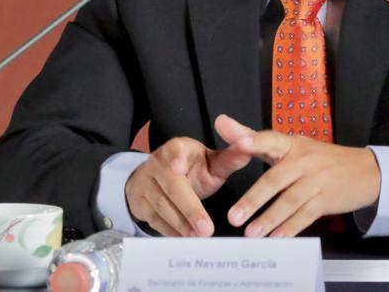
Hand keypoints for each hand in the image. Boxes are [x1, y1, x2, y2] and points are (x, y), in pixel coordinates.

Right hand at [125, 132, 253, 236]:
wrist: (157, 178)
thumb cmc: (192, 169)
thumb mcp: (210, 161)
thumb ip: (229, 158)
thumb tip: (249, 148)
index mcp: (177, 148)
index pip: (175, 150)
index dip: (176, 159)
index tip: (178, 168)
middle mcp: (157, 164)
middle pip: (172, 186)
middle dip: (190, 208)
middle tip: (207, 229)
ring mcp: (145, 185)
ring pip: (163, 206)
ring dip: (182, 224)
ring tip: (200, 237)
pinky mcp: (139, 204)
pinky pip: (155, 221)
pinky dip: (171, 232)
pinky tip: (185, 240)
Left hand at [215, 115, 380, 237]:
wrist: (366, 170)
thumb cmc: (322, 159)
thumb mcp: (294, 146)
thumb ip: (257, 140)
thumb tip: (223, 124)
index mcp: (292, 144)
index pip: (270, 139)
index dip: (255, 141)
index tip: (239, 142)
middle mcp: (304, 160)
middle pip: (276, 179)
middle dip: (253, 199)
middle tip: (234, 216)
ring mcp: (317, 180)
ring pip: (289, 200)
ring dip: (269, 219)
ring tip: (251, 233)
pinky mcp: (328, 198)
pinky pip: (306, 215)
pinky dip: (291, 227)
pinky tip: (277, 237)